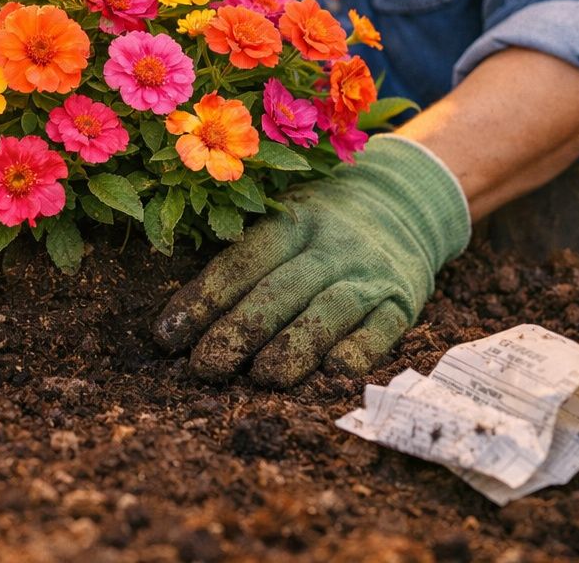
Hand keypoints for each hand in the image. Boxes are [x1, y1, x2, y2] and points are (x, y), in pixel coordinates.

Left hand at [152, 135, 470, 386]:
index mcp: (294, 220)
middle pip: (279, 290)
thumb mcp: (287, 216)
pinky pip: (380, 331)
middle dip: (238, 332)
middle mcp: (332, 245)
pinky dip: (357, 352)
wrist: (410, 199)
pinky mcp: (402, 302)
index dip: (203, 299)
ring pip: (327, 312)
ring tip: (262, 378)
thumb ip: (248, 256)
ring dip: (293, 347)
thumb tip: (184, 316)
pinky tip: (330, 373)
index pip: (242, 261)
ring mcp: (369, 274)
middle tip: (204, 367)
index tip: (168, 335)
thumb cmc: (324, 222)